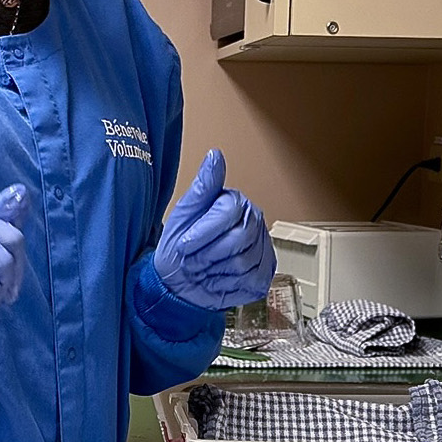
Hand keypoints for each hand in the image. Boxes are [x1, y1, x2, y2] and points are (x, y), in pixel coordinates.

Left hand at [154, 150, 275, 311]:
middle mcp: (254, 223)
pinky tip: (216, 279)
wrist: (178, 282)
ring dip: (215, 271)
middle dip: (208, 254)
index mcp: (235, 203)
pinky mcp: (263, 274)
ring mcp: (262, 249)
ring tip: (204, 268)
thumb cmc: (179, 248)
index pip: (229, 212)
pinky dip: (226, 285)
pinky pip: (249, 281)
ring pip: (244, 263)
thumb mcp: (184, 213)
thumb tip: (215, 156)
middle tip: (193, 259)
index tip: (186, 243)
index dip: (204, 232)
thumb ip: (203, 185)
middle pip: (239, 239)